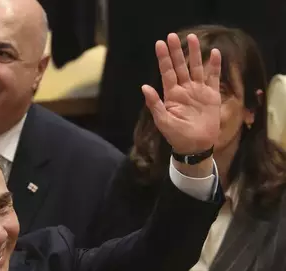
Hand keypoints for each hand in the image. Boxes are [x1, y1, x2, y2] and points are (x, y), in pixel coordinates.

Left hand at [142, 33, 221, 154]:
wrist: (195, 146)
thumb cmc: (176, 135)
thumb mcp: (163, 121)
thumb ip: (154, 104)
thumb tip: (144, 87)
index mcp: (171, 94)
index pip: (166, 72)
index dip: (163, 58)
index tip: (159, 44)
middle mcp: (184, 89)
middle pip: (180, 66)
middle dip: (176, 51)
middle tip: (172, 36)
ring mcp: (198, 91)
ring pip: (196, 67)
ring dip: (194, 53)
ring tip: (192, 38)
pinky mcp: (211, 95)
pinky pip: (213, 77)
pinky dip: (214, 66)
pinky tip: (214, 53)